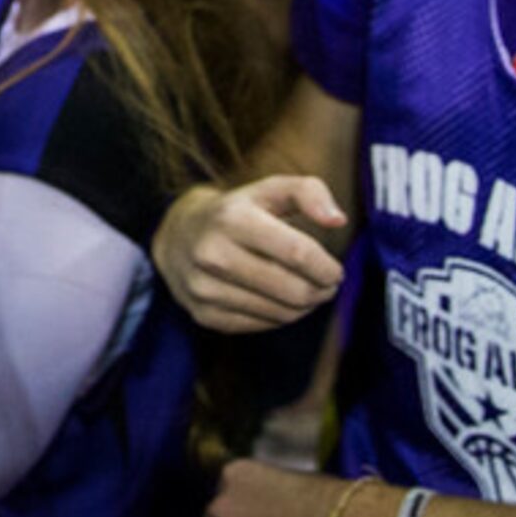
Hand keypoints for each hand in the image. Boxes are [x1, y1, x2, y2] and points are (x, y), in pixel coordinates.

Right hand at [153, 174, 346, 332]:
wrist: (177, 236)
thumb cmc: (237, 211)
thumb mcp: (268, 190)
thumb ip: (309, 192)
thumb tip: (338, 220)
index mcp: (231, 218)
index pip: (297, 253)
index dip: (326, 267)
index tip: (336, 271)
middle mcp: (212, 254)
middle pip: (292, 290)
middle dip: (321, 291)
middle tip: (326, 285)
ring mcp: (204, 288)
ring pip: (280, 313)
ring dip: (304, 306)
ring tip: (305, 291)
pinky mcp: (203, 315)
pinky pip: (261, 326)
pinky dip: (280, 317)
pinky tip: (278, 300)